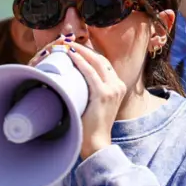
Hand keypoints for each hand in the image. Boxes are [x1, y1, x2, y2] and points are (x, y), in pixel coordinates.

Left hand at [56, 40, 126, 159]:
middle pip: (101, 59)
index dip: (90, 53)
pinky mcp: (104, 94)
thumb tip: (75, 81)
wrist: (97, 142)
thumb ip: (92, 91)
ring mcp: (113, 89)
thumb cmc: (91, 126)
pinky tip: (70, 55)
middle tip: (69, 42)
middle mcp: (118, 85)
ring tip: (66, 46)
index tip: (76, 47)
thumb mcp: (96, 104)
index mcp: (118, 86)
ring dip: (81, 51)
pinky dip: (80, 62)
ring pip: (96, 62)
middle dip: (85, 48)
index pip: (104, 63)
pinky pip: (90, 73)